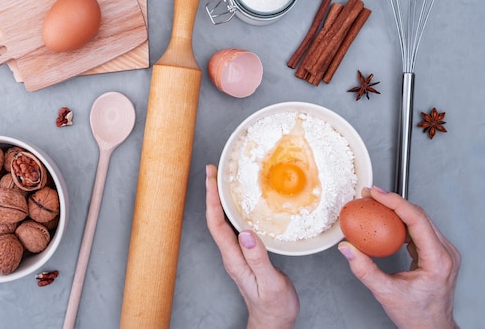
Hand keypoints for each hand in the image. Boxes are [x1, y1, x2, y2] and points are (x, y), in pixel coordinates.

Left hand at [205, 165, 298, 328]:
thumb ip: (258, 259)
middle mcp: (231, 254)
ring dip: (220, 200)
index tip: (211, 178)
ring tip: (222, 180)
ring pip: (224, 221)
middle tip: (213, 171)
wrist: (273, 320)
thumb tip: (246, 233)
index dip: (212, 199)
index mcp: (233, 258)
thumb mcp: (270, 283)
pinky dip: (234, 210)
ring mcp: (237, 254)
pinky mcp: (245, 254)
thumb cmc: (273, 306)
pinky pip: (235, 227)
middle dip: (212, 193)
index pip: (216, 223)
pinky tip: (240, 203)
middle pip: (216, 218)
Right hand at [338, 186, 460, 328]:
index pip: (417, 219)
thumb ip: (364, 270)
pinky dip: (400, 221)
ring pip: (420, 219)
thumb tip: (348, 249)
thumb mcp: (386, 292)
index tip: (377, 194)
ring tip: (376, 204)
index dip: (395, 202)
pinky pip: (419, 229)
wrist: (431, 327)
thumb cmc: (416, 314)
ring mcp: (443, 252)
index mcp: (437, 259)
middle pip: (419, 215)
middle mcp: (445, 252)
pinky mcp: (437, 252)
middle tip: (371, 195)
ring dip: (396, 209)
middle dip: (393, 201)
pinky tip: (386, 220)